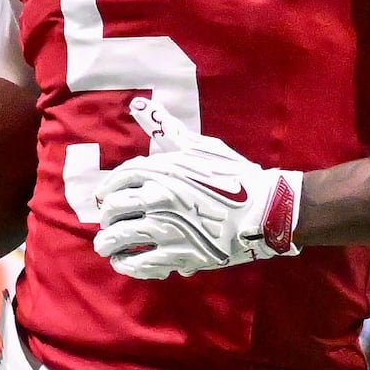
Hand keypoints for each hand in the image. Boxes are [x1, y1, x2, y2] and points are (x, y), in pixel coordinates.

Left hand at [91, 97, 295, 279]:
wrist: (264, 209)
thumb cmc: (233, 174)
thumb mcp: (198, 147)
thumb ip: (166, 128)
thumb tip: (138, 104)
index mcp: (162, 170)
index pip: (120, 177)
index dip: (107, 189)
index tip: (104, 198)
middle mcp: (159, 198)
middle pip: (114, 208)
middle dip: (107, 217)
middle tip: (108, 222)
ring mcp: (167, 227)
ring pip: (121, 238)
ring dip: (109, 244)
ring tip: (107, 247)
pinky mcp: (179, 254)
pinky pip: (142, 263)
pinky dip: (129, 265)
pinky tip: (126, 262)